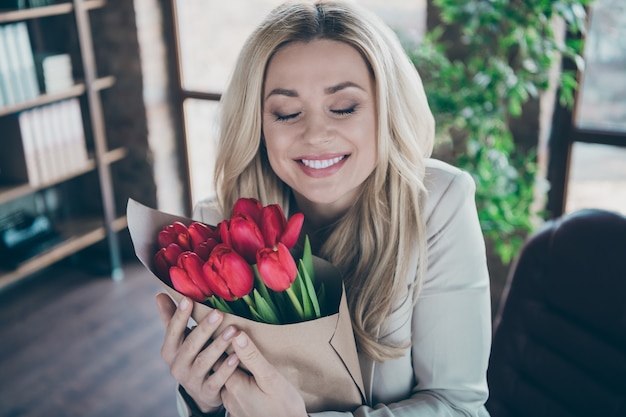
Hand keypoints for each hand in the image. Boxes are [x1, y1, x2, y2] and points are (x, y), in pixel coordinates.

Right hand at [156, 293, 239, 413]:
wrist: (201, 391)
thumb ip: (171, 319)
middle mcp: (177, 366)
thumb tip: (159, 294)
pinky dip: (226, 369)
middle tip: (218, 313)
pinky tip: (237, 356)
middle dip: (204, 329)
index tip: (188, 299)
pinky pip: (217, 380)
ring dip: (219, 345)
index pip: (172, 331)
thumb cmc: (192, 356)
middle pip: (190, 345)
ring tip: (233, 330)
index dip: (180, 316)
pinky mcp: (206, 392)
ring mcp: (191, 380)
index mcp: (169, 351)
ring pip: (205, 361)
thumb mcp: (180, 340)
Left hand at [221, 331, 306, 416]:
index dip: (224, 343)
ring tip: (244, 357)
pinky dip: (239, 383)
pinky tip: (250, 379)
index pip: (220, 357)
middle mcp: (228, 397)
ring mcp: (232, 407)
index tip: (228, 329)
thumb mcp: (270, 378)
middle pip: (222, 369)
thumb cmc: (284, 407)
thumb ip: (252, 357)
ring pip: (228, 381)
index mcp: (234, 385)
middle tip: (235, 338)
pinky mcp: (238, 413)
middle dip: (228, 355)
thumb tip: (237, 335)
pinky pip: (234, 393)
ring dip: (234, 370)